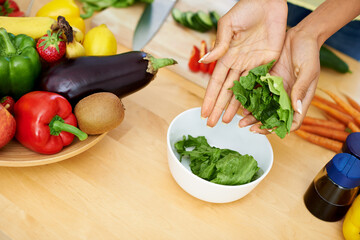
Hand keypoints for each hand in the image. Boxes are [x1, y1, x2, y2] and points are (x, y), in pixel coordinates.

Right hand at [200, 0, 287, 126]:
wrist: (268, 0)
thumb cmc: (246, 8)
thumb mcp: (228, 25)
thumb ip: (219, 45)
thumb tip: (204, 62)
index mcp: (227, 55)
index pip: (216, 82)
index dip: (209, 98)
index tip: (203, 112)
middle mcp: (239, 64)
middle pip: (227, 91)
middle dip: (219, 107)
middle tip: (212, 124)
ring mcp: (254, 65)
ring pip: (242, 91)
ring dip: (234, 106)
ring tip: (227, 121)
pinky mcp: (269, 63)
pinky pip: (261, 83)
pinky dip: (255, 96)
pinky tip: (249, 108)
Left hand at [239, 28, 320, 133]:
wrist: (300, 35)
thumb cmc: (309, 52)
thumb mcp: (308, 71)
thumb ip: (300, 89)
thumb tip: (295, 109)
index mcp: (299, 98)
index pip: (292, 121)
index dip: (280, 128)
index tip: (266, 130)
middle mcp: (286, 96)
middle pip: (273, 116)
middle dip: (260, 124)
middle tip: (246, 127)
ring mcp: (275, 88)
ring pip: (262, 106)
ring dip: (252, 114)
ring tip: (240, 118)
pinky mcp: (266, 79)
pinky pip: (256, 91)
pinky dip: (249, 98)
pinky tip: (240, 102)